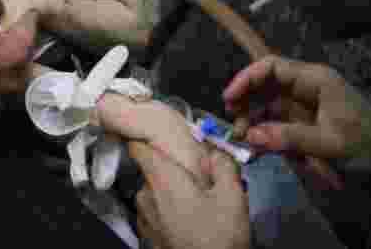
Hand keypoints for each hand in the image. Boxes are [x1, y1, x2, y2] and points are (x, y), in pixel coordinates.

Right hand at [0, 0, 37, 104]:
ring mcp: (0, 96)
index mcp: (15, 51)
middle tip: (16, 34)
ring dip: (12, 65)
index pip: (31, 26)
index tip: (26, 11)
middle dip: (25, 44)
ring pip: (18, 78)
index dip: (28, 15)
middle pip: (30, 57)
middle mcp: (14, 77)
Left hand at [96, 94, 249, 248]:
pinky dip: (168, 212)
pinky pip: (155, 213)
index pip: (138, 146)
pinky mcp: (147, 236)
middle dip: (173, 171)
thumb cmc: (218, 237)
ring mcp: (143, 218)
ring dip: (172, 194)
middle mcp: (145, 195)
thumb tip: (215, 150)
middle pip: (153, 170)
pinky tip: (189, 222)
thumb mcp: (232, 197)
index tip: (156, 133)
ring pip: (155, 193)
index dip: (145, 136)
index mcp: (161, 179)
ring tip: (198, 205)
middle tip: (199, 180)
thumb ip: (223, 165)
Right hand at [224, 55, 370, 186]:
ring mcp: (307, 106)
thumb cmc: (369, 146)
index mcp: (315, 80)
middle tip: (236, 128)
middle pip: (266, 86)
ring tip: (246, 142)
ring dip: (255, 122)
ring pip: (269, 106)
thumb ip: (289, 138)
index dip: (246, 79)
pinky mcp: (307, 125)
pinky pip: (279, 124)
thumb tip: (250, 135)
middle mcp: (308, 87)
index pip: (272, 67)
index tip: (228, 100)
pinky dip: (267, 134)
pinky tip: (261, 148)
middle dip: (247, 104)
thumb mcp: (330, 143)